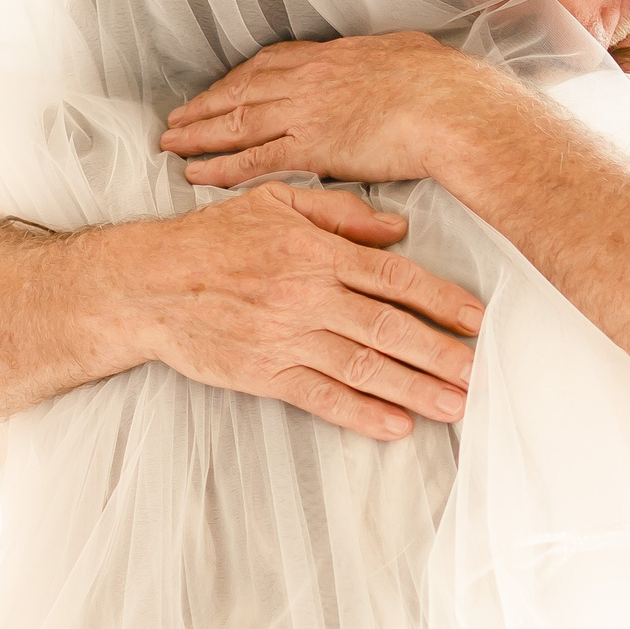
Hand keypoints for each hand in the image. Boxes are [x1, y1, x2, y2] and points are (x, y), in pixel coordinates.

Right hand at [122, 179, 483, 440]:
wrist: (148, 283)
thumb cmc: (213, 239)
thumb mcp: (274, 202)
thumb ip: (339, 212)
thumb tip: (396, 229)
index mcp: (316, 252)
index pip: (394, 277)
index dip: (441, 300)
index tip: (478, 320)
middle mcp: (307, 295)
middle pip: (389, 327)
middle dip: (442, 354)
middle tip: (482, 374)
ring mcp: (285, 337)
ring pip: (363, 367)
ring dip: (415, 389)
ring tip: (455, 406)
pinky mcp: (263, 372)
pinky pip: (321, 396)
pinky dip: (361, 414)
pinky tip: (396, 426)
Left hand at [162, 32, 519, 189]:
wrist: (452, 110)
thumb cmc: (446, 86)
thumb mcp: (413, 53)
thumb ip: (393, 56)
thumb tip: (400, 54)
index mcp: (333, 56)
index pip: (271, 63)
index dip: (240, 77)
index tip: (220, 87)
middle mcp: (309, 80)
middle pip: (241, 90)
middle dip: (204, 105)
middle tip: (176, 118)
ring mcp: (305, 113)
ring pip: (236, 123)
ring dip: (198, 134)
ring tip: (170, 144)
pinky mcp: (309, 149)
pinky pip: (252, 160)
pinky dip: (219, 168)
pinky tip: (196, 175)